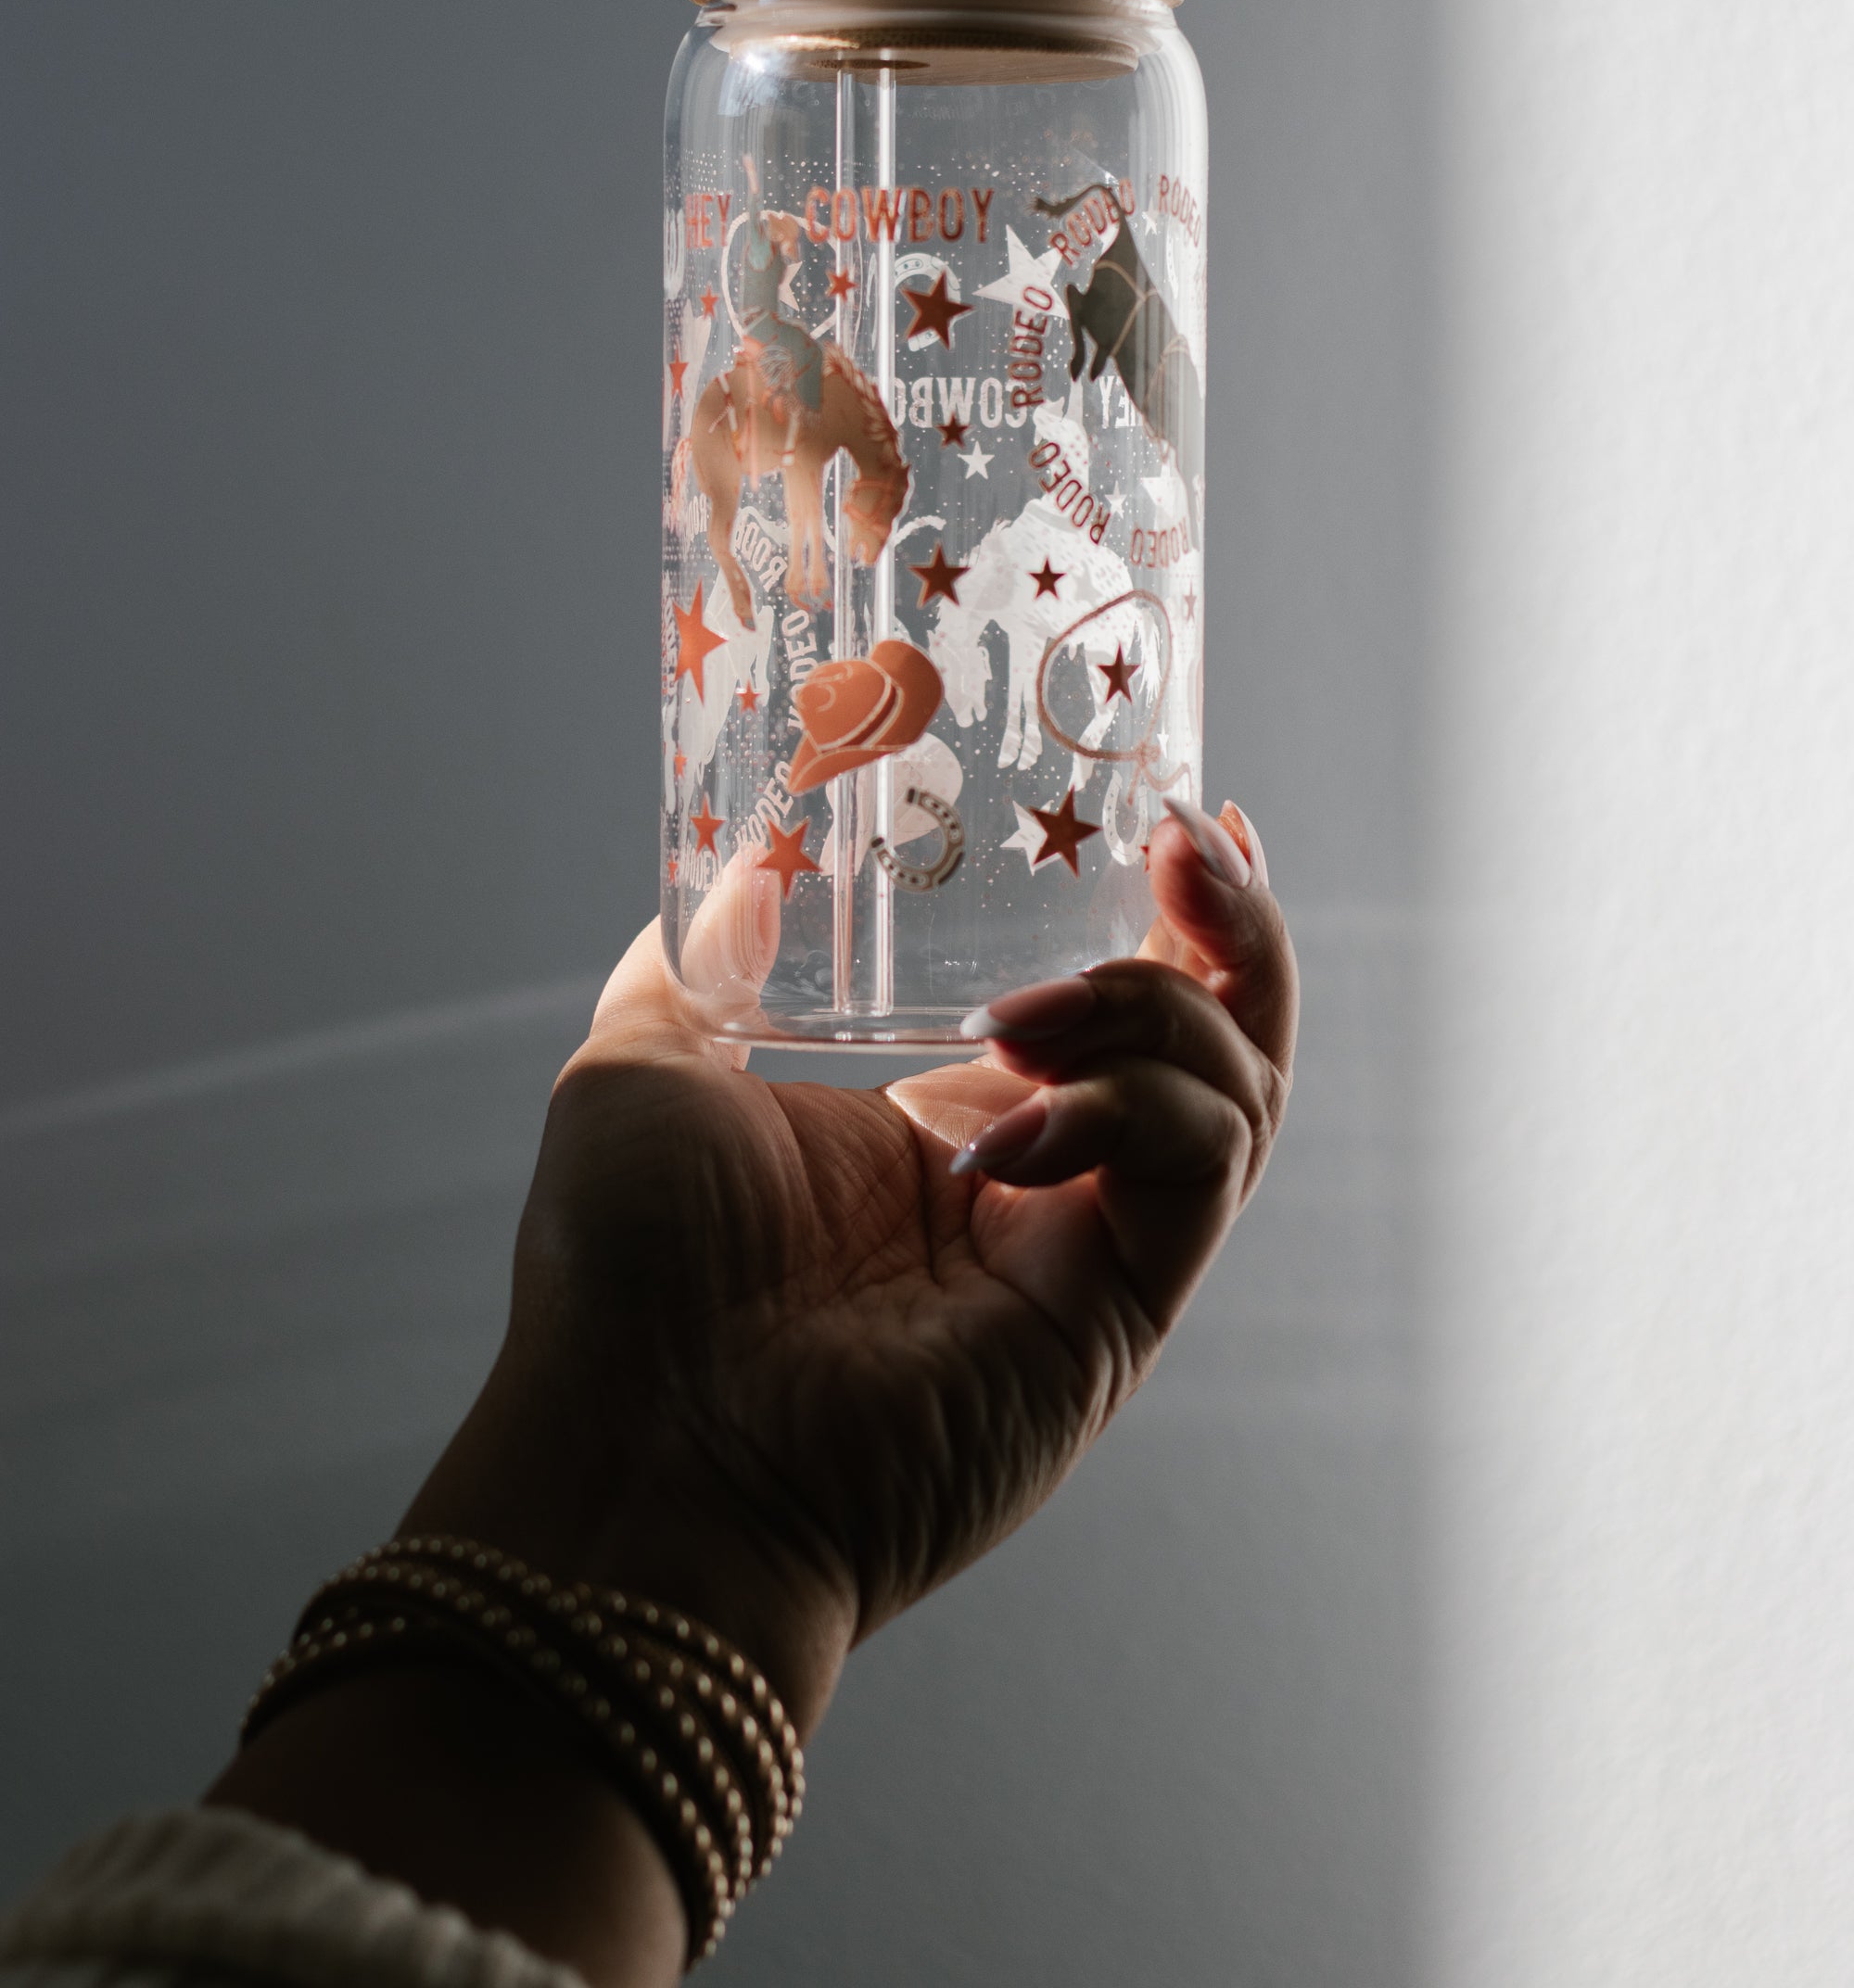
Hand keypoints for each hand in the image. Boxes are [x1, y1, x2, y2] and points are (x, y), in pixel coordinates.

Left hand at [404, 797, 1296, 1739]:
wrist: (638, 1448)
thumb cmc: (621, 1281)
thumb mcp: (645, 1070)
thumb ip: (704, 959)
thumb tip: (747, 864)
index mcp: (952, 1126)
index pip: (1116, 1002)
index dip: (1172, 910)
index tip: (1182, 811)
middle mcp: (1047, 1186)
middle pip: (1219, 1038)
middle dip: (1229, 928)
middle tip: (1184, 839)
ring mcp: (1088, 1255)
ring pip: (1231, 1095)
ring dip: (1158, 1006)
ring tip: (1031, 1010)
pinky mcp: (1114, 1320)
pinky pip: (1191, 1176)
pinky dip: (1128, 1112)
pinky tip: (1010, 1126)